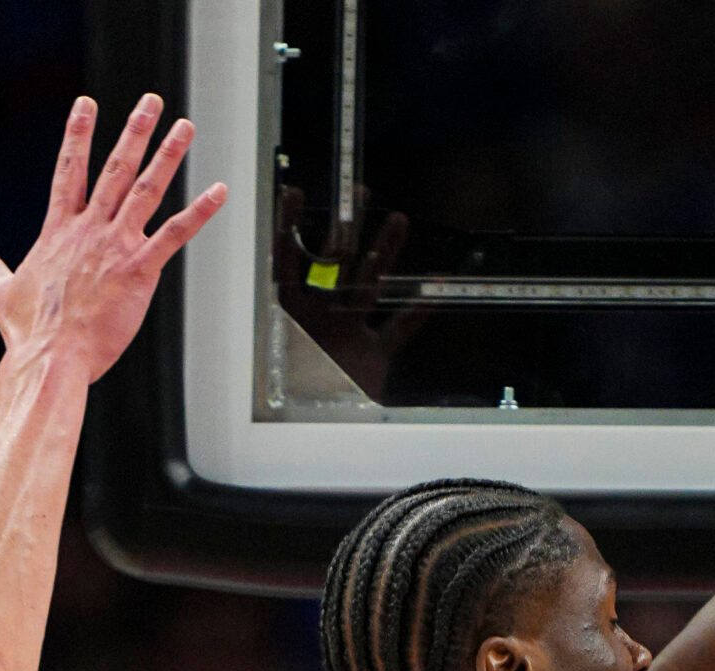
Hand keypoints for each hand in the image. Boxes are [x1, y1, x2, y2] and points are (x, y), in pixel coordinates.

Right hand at [0, 94, 228, 377]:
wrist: (51, 357)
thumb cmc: (28, 333)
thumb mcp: (1, 293)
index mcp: (58, 231)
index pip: (69, 171)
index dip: (78, 135)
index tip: (87, 104)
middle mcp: (88, 229)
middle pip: (114, 168)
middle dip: (134, 131)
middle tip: (150, 101)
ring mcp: (115, 245)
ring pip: (146, 189)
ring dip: (168, 155)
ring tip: (185, 127)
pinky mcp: (139, 268)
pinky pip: (176, 234)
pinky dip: (200, 212)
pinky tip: (220, 191)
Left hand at [273, 183, 432, 399]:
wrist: (320, 435)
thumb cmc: (296, 398)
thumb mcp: (281, 338)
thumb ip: (286, 299)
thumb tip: (280, 249)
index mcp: (295, 315)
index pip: (288, 261)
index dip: (288, 226)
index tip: (293, 190)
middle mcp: (321, 319)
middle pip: (335, 266)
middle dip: (348, 227)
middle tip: (358, 192)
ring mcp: (348, 335)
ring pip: (368, 286)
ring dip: (384, 253)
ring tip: (399, 219)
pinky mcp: (371, 359)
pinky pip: (396, 331)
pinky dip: (416, 314)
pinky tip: (433, 291)